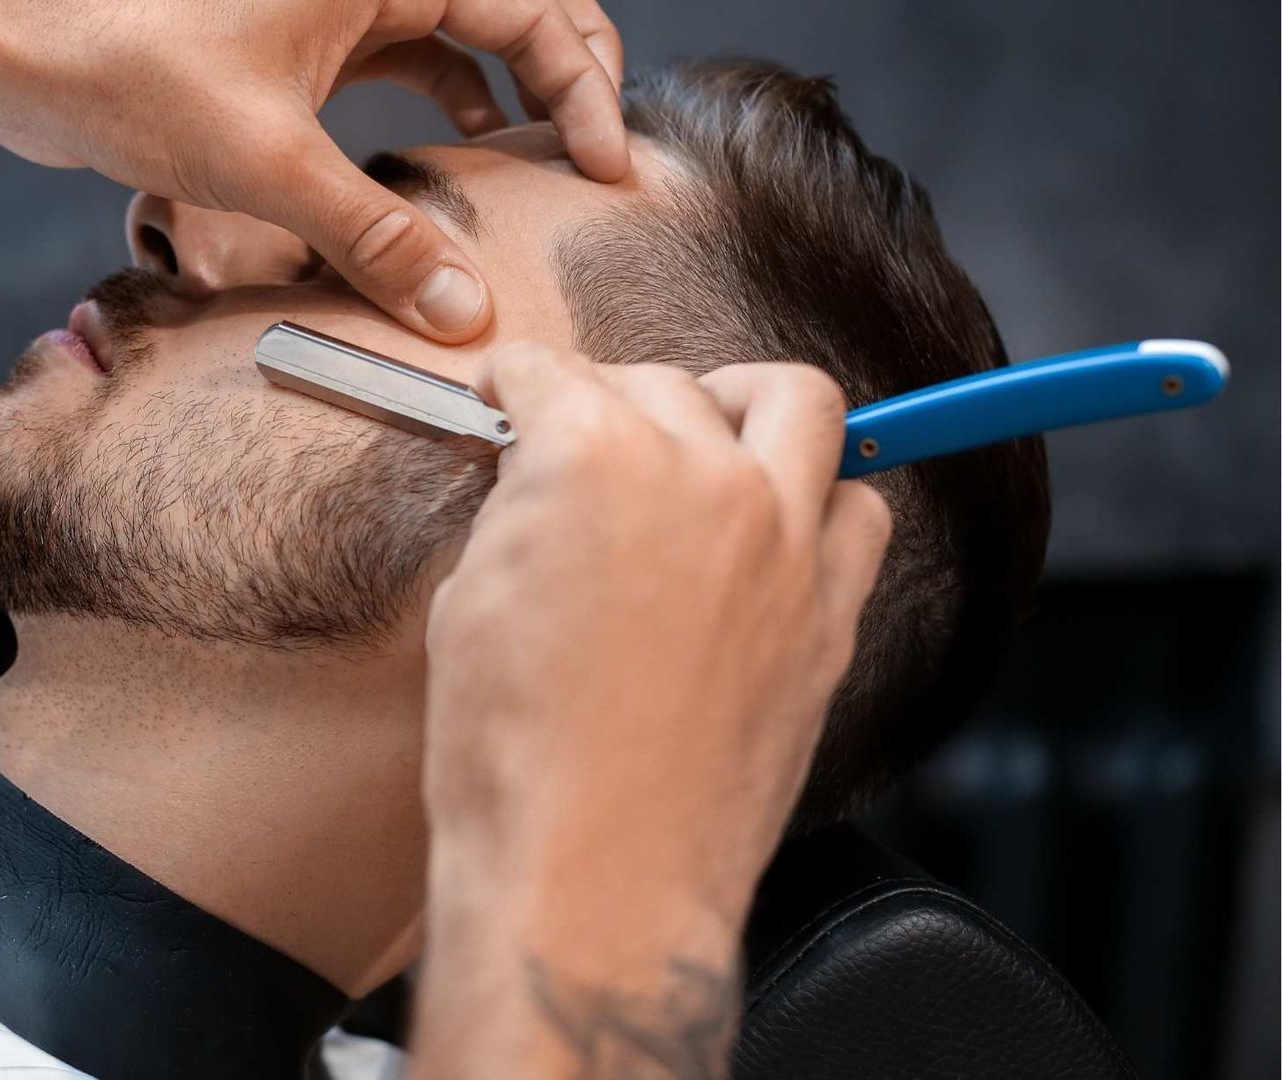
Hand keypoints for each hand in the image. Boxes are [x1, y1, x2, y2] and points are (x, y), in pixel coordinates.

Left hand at [0, 0, 626, 341]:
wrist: (18, 56)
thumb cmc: (127, 69)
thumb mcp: (267, 161)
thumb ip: (372, 235)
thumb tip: (459, 309)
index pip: (530, 8)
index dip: (582, 84)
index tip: (603, 167)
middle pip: (512, 8)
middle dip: (565, 75)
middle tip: (596, 157)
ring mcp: (339, 3)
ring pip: (460, 36)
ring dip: (508, 93)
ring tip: (545, 167)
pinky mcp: (305, 41)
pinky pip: (404, 62)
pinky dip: (441, 103)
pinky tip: (461, 157)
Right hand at [412, 345, 890, 1077]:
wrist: (594, 874)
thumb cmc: (514, 758)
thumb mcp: (471, 602)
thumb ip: (518, 515)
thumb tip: (536, 487)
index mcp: (592, 457)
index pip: (553, 373)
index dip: (517, 378)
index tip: (512, 390)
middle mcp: (701, 476)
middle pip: (664, 383)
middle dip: (610, 398)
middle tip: (581, 439)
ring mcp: (781, 542)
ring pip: (798, 404)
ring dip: (742, 403)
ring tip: (707, 437)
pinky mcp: (828, 612)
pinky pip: (858, 511)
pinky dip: (820, 496)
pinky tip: (775, 525)